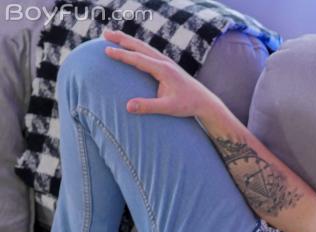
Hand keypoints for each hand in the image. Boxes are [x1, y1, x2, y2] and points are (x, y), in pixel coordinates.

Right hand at [102, 29, 218, 117]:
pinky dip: (138, 47)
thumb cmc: (187, 105)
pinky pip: (150, 53)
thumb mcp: (168, 108)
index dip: (122, 55)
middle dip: (123, 40)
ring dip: (129, 41)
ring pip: (145, 48)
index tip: (107, 51)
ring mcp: (167, 63)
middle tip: (105, 35)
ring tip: (115, 36)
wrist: (205, 101)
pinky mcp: (168, 66)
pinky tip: (132, 48)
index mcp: (164, 70)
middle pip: (141, 47)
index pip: (139, 59)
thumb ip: (148, 106)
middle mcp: (165, 63)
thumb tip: (128, 106)